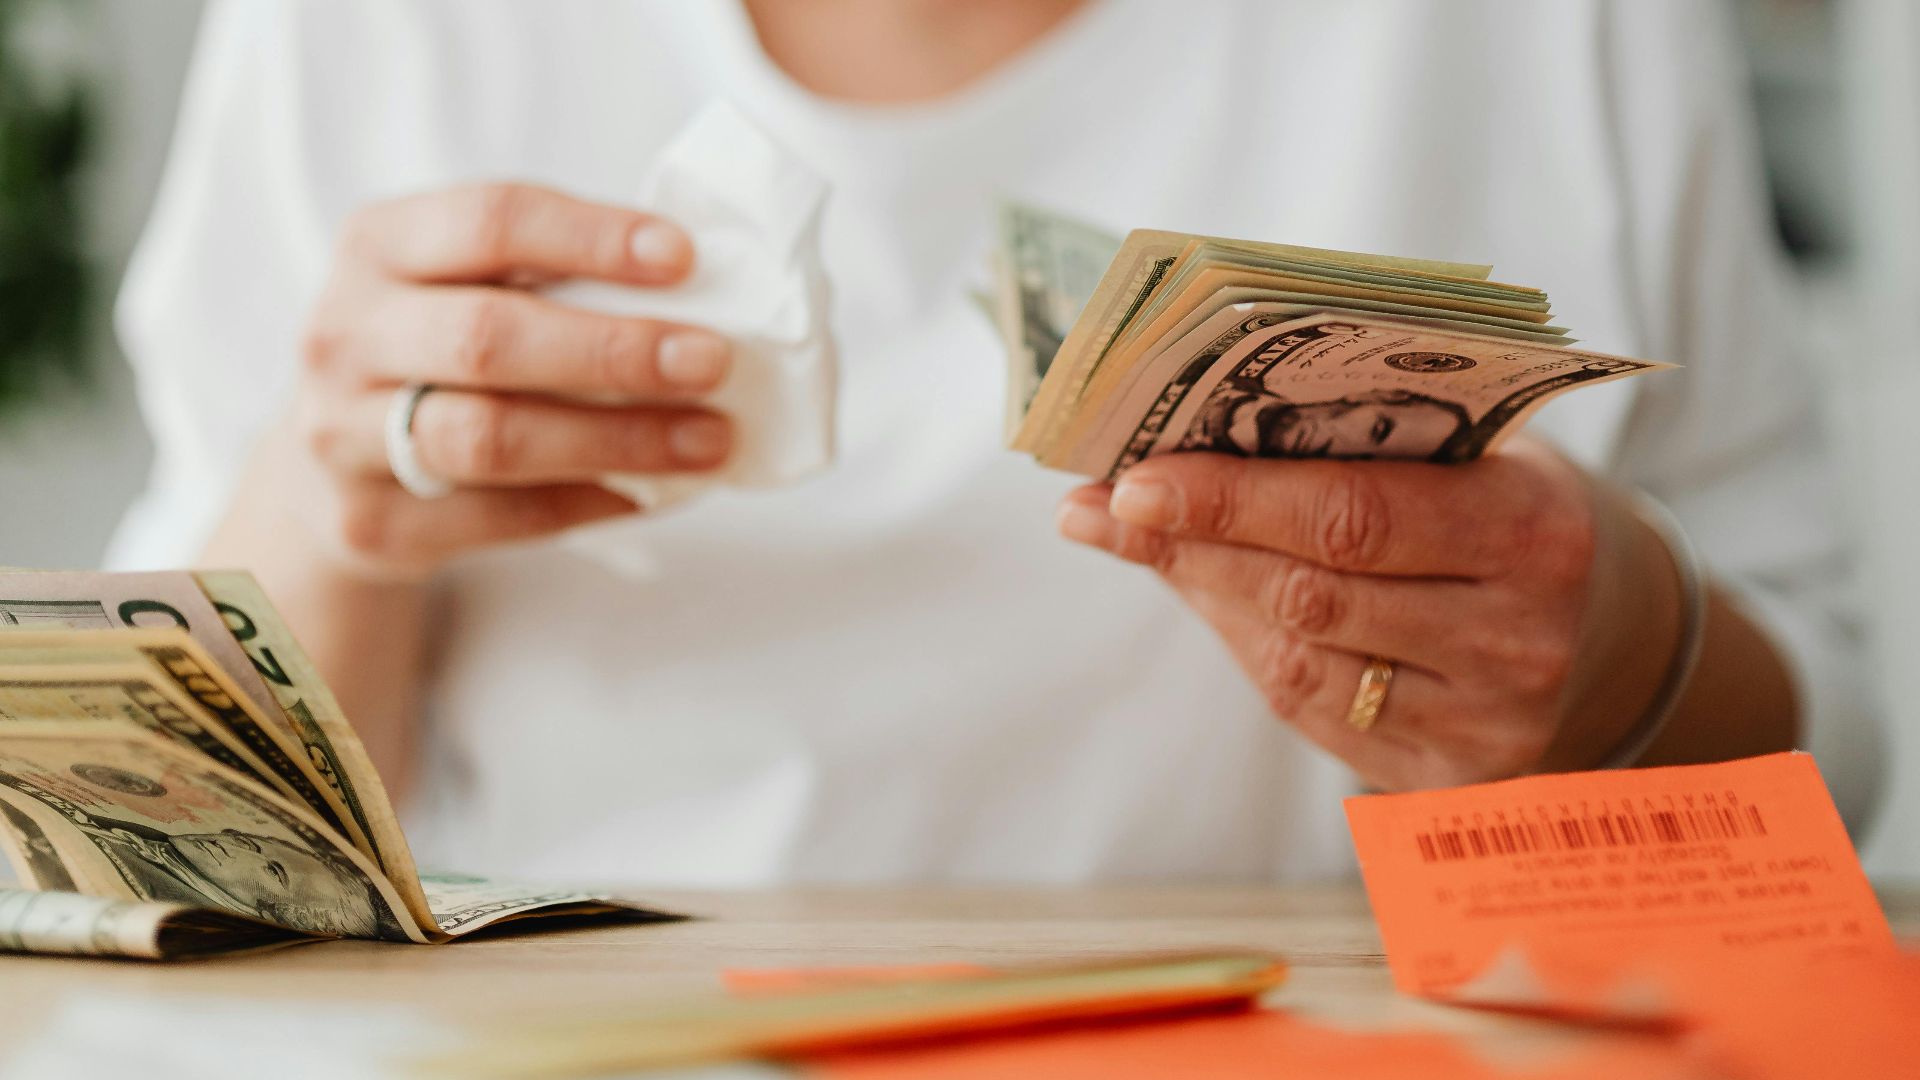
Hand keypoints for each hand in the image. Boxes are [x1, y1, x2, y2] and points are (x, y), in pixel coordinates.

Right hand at [238, 182, 735, 580]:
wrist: (325, 473)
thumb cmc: (432, 353)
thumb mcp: (460, 285)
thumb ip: (553, 277)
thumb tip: (711, 293)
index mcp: (379, 244)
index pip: (492, 222)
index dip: (593, 238)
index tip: (684, 257)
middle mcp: (346, 333)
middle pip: (489, 338)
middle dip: (615, 350)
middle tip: (712, 361)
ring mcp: (343, 434)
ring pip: (491, 438)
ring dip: (617, 439)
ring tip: (709, 439)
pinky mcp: (369, 523)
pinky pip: (499, 518)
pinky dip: (589, 502)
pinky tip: (653, 492)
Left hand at [1056, 437, 1686, 790]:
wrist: (1614, 629)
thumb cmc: (1512, 511)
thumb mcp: (1474, 457)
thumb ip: (1359, 448)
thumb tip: (1189, 439)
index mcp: (1532, 531)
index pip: (1354, 516)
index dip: (1232, 500)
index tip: (1137, 478)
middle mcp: (1517, 638)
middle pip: (1310, 596)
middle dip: (1194, 546)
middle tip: (1106, 507)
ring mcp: (1484, 723)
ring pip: (1297, 665)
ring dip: (1203, 596)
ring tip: (1138, 540)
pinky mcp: (1448, 780)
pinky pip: (1313, 715)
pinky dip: (1247, 649)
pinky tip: (1208, 598)